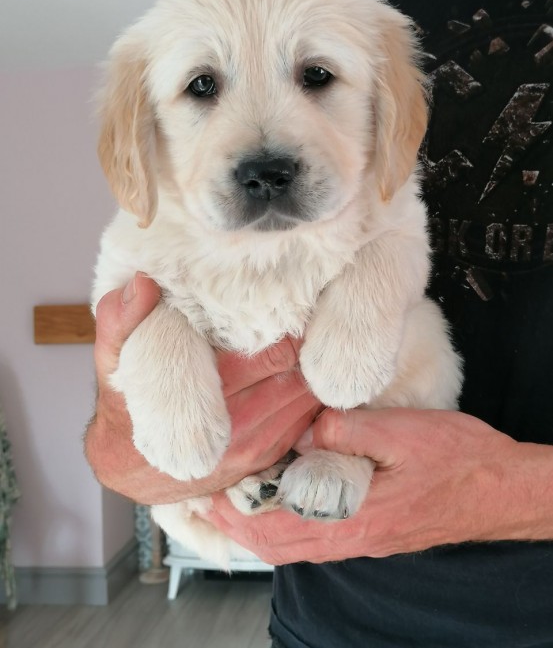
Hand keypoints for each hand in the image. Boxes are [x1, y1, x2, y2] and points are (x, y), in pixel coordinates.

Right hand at [85, 272, 321, 503]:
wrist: (128, 469)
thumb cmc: (127, 404)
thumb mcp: (112, 357)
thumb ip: (122, 319)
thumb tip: (144, 284)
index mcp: (209, 397)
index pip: (277, 355)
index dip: (289, 327)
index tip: (290, 306)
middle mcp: (241, 428)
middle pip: (300, 376)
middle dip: (305, 347)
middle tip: (303, 320)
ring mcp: (257, 448)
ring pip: (308, 401)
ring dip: (308, 374)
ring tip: (304, 346)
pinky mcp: (266, 460)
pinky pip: (305, 424)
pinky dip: (305, 400)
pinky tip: (293, 378)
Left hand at [206, 407, 552, 563]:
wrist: (499, 488)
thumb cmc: (458, 461)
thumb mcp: (400, 431)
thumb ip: (345, 430)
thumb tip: (304, 432)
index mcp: (356, 518)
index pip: (278, 528)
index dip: (236, 515)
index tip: (206, 497)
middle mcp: (354, 538)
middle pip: (278, 546)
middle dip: (237, 526)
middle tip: (208, 501)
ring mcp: (364, 539)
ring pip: (295, 546)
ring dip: (260, 526)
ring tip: (238, 499)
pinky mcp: (373, 532)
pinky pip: (317, 538)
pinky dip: (288, 523)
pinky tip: (285, 497)